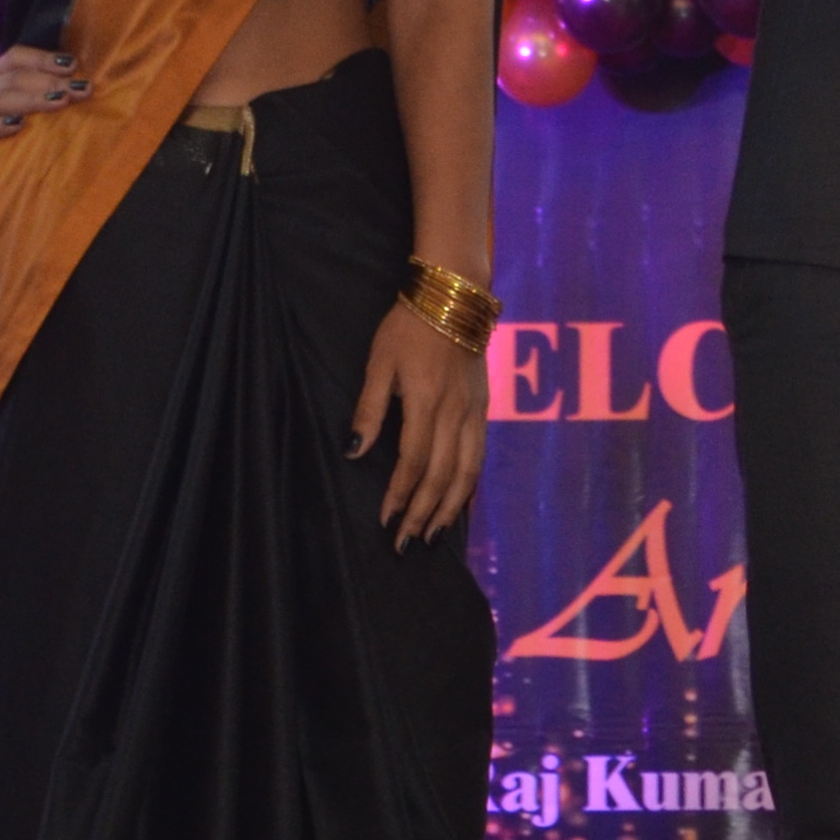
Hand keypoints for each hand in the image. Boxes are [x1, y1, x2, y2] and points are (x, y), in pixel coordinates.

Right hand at [0, 46, 89, 198]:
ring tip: (63, 101)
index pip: (15, 59)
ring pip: (0, 99)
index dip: (44, 58)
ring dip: (33, 98)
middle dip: (51, 79)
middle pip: (14, 77)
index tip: (76, 65)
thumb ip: (14, 101)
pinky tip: (18, 126)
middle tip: (86, 87)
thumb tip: (62, 98)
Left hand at [354, 307, 485, 543]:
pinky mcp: (484, 407)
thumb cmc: (408, 328)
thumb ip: (369, 409)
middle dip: (423, 513)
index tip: (385, 519)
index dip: (399, 495)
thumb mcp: (379, 363)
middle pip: (442, 476)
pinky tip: (462, 500)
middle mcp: (455, 413)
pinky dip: (471, 484)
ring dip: (451, 508)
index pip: (413, 463)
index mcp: (426, 403)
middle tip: (405, 542)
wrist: (454, 298)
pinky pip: (481, 455)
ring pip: (468, 472)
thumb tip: (355, 451)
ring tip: (434, 534)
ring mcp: (474, 412)